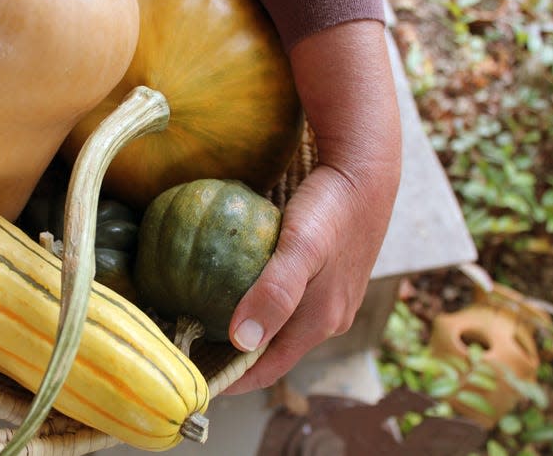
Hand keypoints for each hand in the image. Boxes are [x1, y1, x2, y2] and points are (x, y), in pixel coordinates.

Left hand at [224, 20, 401, 393]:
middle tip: (187, 348)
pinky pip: (283, 298)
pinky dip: (255, 301)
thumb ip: (275, 293)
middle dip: (232, 357)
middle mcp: (327, 316)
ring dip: (243, 329)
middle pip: (272, 351)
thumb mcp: (302, 249)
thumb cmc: (332, 208)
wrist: (365, 171)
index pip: (268, 369)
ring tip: (200, 321)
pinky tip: (229, 284)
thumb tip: (242, 341)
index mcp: (321, 321)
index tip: (191, 380)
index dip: (231, 380)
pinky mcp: (324, 274)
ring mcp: (327, 296)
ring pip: (277, 324)